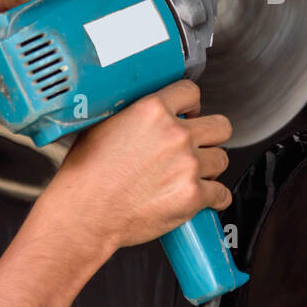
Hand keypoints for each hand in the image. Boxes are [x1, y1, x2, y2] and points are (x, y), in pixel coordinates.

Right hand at [47, 80, 233, 251]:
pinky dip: (214, 198)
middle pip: (220, 126)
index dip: (191, 106)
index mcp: (153, 110)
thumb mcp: (103, 125)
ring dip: (210, 168)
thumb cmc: (87, 175)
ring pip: (222, 159)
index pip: (191, 92)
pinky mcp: (193, 195)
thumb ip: (134, 113)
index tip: (188, 115)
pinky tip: (202, 198)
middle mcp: (175, 134)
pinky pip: (222, 193)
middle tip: (197, 147)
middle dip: (211, 136)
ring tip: (190, 175)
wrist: (85, 214)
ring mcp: (188, 165)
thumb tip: (148, 112)